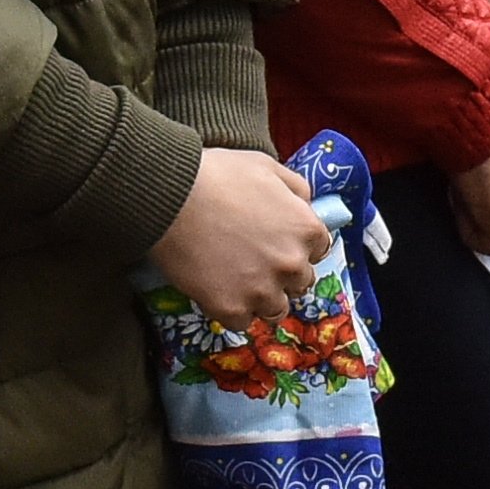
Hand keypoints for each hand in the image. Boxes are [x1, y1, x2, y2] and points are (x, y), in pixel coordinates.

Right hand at [153, 142, 330, 333]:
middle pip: (299, 282)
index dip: (296, 246)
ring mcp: (263, 290)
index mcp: (306, 229)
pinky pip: (241, 322)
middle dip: (281, 274)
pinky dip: (230, 310)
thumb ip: (295, 187)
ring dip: (260, 298)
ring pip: (275, 309)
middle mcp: (292, 264)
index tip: (276, 243)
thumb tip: (305, 204)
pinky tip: (216, 290)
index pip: (318, 250)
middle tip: (253, 262)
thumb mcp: (266, 166)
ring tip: (236, 282)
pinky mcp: (231, 309)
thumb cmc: (217, 175)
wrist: (171, 197)